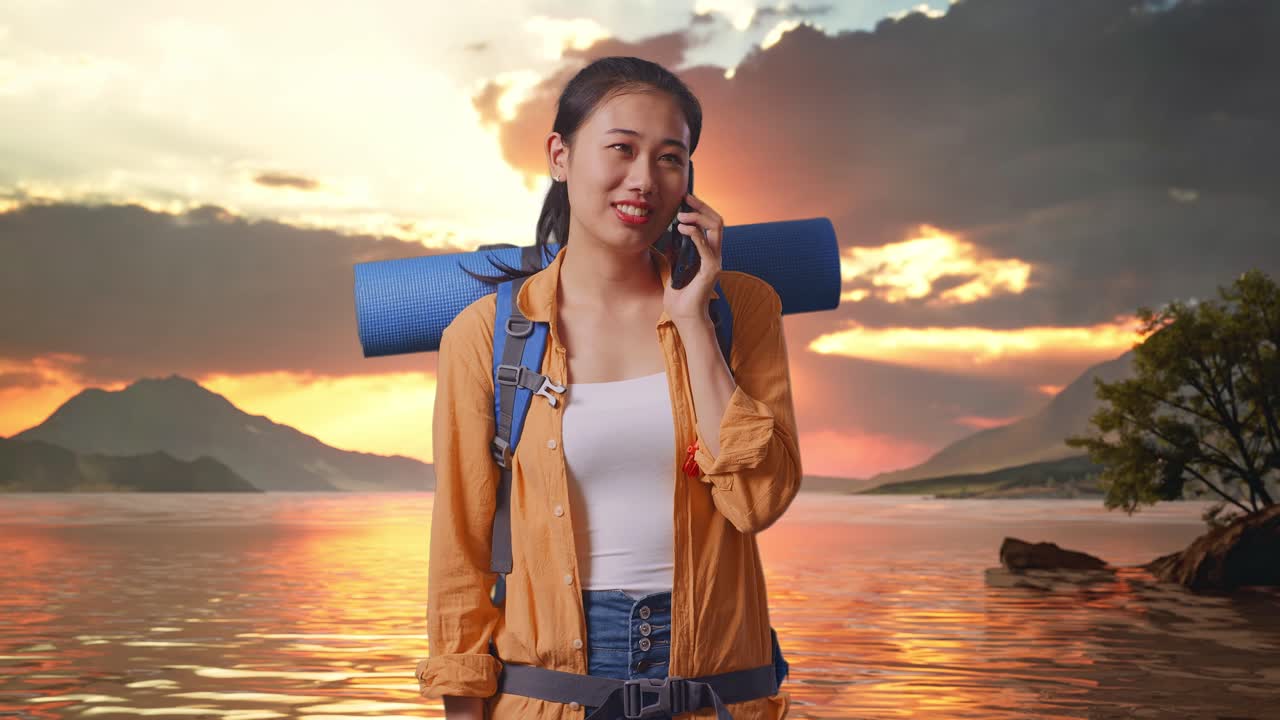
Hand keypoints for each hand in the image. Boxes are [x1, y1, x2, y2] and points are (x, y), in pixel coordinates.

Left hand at [663, 191, 724, 323]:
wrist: (684, 317)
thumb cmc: (680, 296)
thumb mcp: (673, 267)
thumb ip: (675, 252)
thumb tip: (670, 236)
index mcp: (708, 253)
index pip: (710, 224)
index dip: (700, 209)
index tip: (685, 200)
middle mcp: (715, 254)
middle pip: (716, 221)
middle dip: (702, 207)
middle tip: (686, 199)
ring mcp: (715, 261)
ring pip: (716, 228)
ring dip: (698, 217)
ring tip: (681, 216)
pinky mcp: (711, 270)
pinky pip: (706, 246)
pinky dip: (695, 234)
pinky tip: (682, 229)